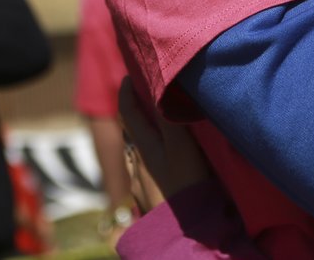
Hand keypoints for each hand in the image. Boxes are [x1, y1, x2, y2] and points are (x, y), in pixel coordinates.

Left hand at [118, 78, 211, 213]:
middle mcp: (139, 166)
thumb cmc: (186, 190)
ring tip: (165, 132)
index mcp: (144, 149)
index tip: (129, 75)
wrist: (184, 238)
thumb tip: (161, 87)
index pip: (129, 114)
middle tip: (154, 99)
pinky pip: (148, 174)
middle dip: (141, 115)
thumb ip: (170, 120)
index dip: (127, 93)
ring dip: (149, 140)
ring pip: (141, 155)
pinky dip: (155, 162)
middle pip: (135, 134)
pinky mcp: (150, 202)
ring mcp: (143, 187)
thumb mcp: (181, 149)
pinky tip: (169, 168)